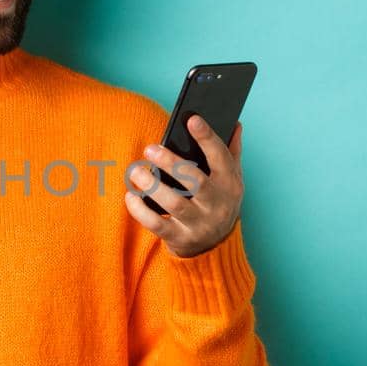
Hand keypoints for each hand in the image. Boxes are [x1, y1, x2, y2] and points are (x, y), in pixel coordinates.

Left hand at [123, 116, 243, 257]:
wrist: (216, 246)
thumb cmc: (218, 201)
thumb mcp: (231, 179)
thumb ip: (231, 152)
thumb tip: (235, 124)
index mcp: (230, 184)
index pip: (221, 158)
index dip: (208, 138)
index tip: (192, 119)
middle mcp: (217, 205)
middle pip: (195, 181)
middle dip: (171, 163)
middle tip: (149, 148)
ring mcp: (199, 224)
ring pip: (175, 203)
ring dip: (152, 186)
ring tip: (135, 170)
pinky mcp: (180, 238)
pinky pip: (158, 225)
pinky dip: (141, 211)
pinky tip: (130, 196)